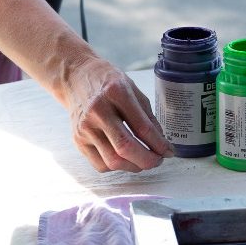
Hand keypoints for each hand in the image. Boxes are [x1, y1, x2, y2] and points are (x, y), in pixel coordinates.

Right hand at [63, 57, 172, 171]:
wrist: (77, 78)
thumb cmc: (108, 82)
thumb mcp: (133, 89)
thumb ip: (147, 117)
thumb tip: (161, 143)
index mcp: (116, 93)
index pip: (142, 127)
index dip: (159, 144)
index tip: (169, 152)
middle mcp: (98, 111)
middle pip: (125, 148)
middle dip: (147, 160)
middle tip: (158, 160)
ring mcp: (85, 127)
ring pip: (113, 161)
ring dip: (134, 166)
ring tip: (143, 160)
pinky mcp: (77, 140)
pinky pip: (100, 165)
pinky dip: (117, 167)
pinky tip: (124, 158)